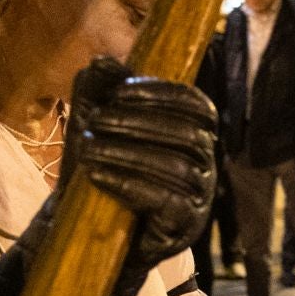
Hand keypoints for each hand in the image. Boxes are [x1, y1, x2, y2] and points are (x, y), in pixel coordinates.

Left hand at [67, 58, 218, 274]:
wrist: (90, 233)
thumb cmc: (100, 172)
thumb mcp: (94, 128)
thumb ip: (99, 93)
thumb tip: (104, 62)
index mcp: (194, 135)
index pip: (198, 107)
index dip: (164, 94)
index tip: (119, 92)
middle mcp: (205, 166)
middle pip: (189, 135)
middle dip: (140, 122)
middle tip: (95, 121)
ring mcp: (199, 199)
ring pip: (177, 167)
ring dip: (127, 153)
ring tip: (88, 149)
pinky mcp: (183, 228)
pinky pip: (167, 201)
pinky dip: (129, 184)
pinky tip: (97, 176)